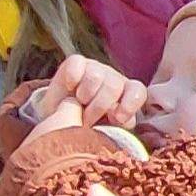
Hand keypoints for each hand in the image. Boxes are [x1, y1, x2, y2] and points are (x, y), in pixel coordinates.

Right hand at [20, 56, 150, 134]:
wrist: (57, 119)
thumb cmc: (85, 127)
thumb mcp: (103, 133)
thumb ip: (117, 128)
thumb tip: (124, 122)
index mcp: (127, 96)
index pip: (138, 92)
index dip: (129, 105)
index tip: (117, 119)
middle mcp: (114, 79)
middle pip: (114, 86)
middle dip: (98, 107)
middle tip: (87, 119)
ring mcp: (96, 68)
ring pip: (96, 76)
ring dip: (85, 95)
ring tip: (78, 104)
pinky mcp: (76, 62)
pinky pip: (77, 64)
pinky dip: (73, 77)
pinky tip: (70, 87)